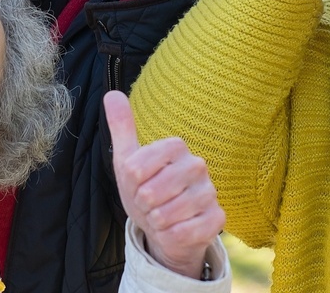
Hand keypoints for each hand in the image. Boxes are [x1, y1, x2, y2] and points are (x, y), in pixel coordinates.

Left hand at [105, 91, 224, 279]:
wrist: (166, 227)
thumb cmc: (146, 190)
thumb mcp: (128, 161)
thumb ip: (122, 127)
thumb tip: (112, 94)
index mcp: (176, 147)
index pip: (136, 168)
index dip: (130, 184)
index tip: (138, 185)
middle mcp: (197, 165)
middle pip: (150, 192)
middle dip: (142, 205)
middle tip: (149, 204)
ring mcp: (210, 192)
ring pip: (166, 214)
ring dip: (156, 222)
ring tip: (161, 216)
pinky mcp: (217, 218)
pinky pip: (183, 232)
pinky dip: (170, 236)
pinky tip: (175, 230)